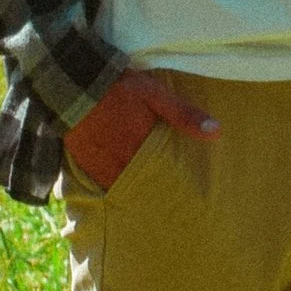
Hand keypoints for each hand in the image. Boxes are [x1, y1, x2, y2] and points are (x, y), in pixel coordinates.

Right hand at [63, 69, 218, 190]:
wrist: (74, 83)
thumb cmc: (119, 88)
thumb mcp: (155, 95)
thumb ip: (184, 115)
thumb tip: (216, 132)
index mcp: (141, 148)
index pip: (163, 178)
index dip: (173, 190)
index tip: (185, 200)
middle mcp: (120, 163)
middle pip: (142, 186)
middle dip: (154, 195)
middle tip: (168, 207)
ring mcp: (100, 166)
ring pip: (121, 187)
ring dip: (133, 191)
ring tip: (146, 202)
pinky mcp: (84, 163)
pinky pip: (100, 182)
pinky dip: (111, 185)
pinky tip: (119, 188)